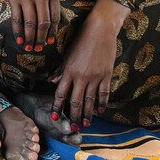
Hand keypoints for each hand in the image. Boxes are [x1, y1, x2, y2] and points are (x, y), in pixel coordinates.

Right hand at [0, 0, 60, 49]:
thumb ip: (53, 0)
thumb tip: (60, 21)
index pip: (55, 17)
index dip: (52, 32)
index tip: (49, 42)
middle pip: (43, 22)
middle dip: (41, 38)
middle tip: (38, 48)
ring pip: (30, 22)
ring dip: (30, 38)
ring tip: (28, 47)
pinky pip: (17, 17)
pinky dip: (18, 30)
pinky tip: (19, 38)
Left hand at [52, 12, 118, 128]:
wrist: (100, 30)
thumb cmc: (81, 40)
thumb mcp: (67, 54)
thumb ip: (61, 70)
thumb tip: (53, 82)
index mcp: (69, 71)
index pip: (61, 93)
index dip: (57, 107)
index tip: (54, 118)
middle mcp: (81, 77)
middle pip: (76, 101)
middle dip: (72, 116)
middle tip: (71, 128)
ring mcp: (95, 77)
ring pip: (90, 100)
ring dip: (86, 114)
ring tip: (84, 124)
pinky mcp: (106, 75)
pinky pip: (103, 93)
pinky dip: (101, 103)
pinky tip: (99, 111)